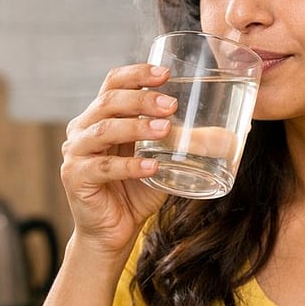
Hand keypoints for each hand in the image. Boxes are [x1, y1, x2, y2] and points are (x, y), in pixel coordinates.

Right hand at [61, 63, 175, 253]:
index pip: (113, 83)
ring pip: (104, 130)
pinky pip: (104, 167)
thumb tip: (229, 136)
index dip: (137, 74)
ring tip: (165, 130)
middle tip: (171, 105)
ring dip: (137, 127)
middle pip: (109, 101)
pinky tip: (152, 167)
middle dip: (142, 99)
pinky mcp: (75, 177)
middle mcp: (83, 129)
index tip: (166, 74)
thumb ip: (184, 145)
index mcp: (100, 116)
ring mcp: (75, 153)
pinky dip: (130, 166)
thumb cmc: (135, 192)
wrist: (113, 231)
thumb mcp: (163, 161)